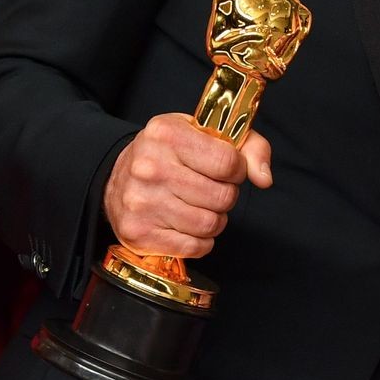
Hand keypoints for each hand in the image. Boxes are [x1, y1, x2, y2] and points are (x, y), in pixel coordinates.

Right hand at [104, 113, 269, 258]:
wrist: (115, 177)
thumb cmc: (167, 154)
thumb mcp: (203, 133)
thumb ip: (247, 146)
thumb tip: (264, 178)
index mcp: (167, 134)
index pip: (228, 162)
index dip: (238, 169)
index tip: (228, 169)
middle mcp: (150, 167)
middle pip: (222, 197)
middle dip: (226, 196)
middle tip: (212, 189)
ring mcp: (142, 202)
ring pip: (209, 224)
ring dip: (214, 220)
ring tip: (200, 206)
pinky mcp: (139, 233)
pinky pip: (193, 247)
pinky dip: (199, 241)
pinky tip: (187, 225)